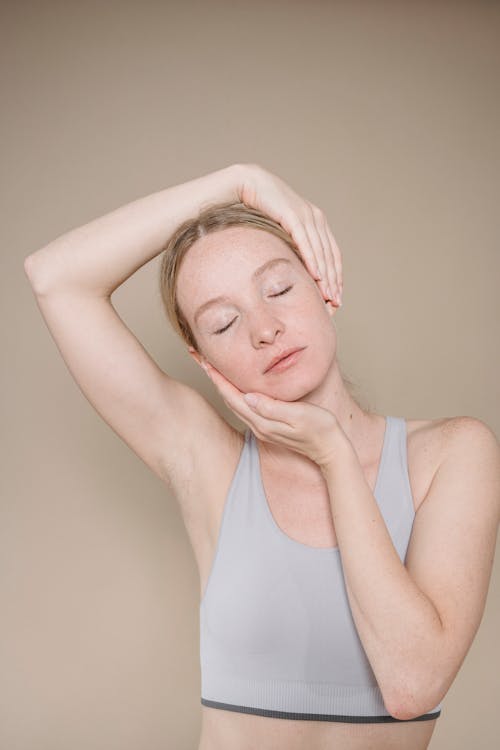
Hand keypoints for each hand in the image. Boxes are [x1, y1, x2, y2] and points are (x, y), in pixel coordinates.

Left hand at [201, 360, 344, 468]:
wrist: (330, 449)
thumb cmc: (319, 429)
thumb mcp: (299, 415)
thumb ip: (273, 407)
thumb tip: (249, 397)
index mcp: (262, 420)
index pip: (232, 395)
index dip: (217, 377)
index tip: (204, 360)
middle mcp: (257, 425)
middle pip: (228, 398)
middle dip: (213, 378)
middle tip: (200, 358)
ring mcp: (261, 427)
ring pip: (234, 403)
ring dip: (221, 385)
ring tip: (211, 368)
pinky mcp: (267, 426)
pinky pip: (243, 407)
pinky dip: (233, 393)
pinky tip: (233, 386)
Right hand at [235, 163, 342, 306]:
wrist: (253, 184)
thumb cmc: (266, 208)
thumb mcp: (285, 227)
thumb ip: (295, 242)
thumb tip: (297, 264)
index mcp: (318, 222)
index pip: (333, 253)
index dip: (337, 275)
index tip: (337, 295)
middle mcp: (317, 218)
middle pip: (330, 255)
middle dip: (333, 281)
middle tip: (335, 302)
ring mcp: (306, 216)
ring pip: (320, 251)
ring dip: (325, 275)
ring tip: (327, 295)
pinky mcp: (293, 216)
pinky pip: (305, 243)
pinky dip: (312, 260)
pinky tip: (316, 275)